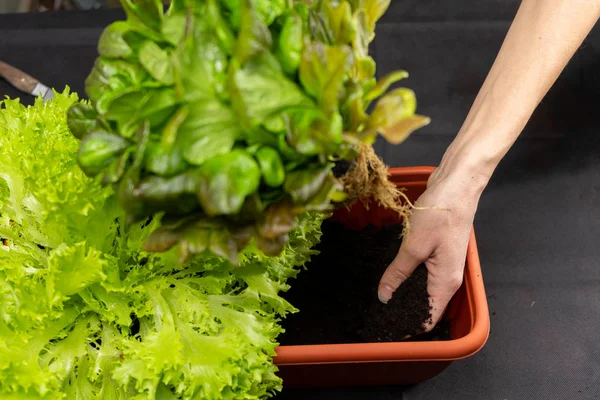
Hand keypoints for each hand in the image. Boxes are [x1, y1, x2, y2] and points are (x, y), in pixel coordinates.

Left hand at [377, 165, 485, 331]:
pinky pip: (422, 273)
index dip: (408, 326)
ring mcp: (444, 266)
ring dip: (403, 293)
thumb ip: (398, 272)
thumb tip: (384, 296)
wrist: (456, 185)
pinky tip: (390, 274)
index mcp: (446, 283)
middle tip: (374, 313)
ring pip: (422, 289)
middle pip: (425, 306)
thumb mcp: (414, 245)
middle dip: (402, 310)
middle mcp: (448, 279)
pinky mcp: (438, 253)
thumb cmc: (439, 215)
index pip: (429, 318)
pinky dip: (407, 276)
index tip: (384, 328)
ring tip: (378, 296)